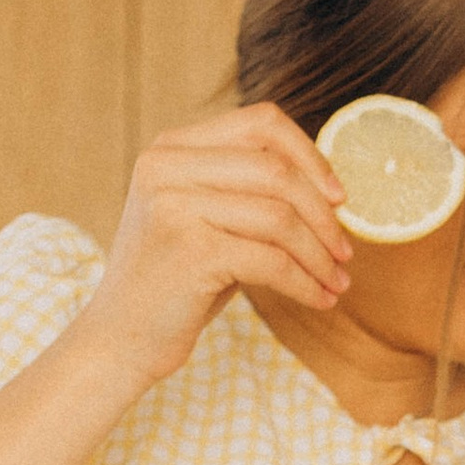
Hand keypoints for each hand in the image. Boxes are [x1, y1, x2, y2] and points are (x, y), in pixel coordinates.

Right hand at [83, 104, 353, 387]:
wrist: (119, 341)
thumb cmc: (174, 283)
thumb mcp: (204, 219)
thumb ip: (246, 191)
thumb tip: (329, 187)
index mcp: (171, 147)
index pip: (260, 123)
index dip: (310, 155)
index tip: (339, 198)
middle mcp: (167, 166)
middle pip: (276, 170)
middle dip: (323, 215)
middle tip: (345, 252)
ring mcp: (175, 206)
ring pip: (280, 217)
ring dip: (319, 255)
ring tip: (337, 282)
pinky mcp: (190, 251)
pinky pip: (272, 262)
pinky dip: (305, 283)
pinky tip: (319, 300)